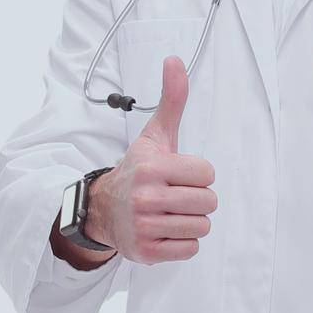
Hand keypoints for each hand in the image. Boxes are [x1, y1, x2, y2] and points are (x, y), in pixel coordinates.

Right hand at [87, 56, 217, 263]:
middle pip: (208, 202)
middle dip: (197, 198)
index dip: (198, 173)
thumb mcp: (155, 135)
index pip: (207, 173)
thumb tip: (174, 60)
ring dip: (191, 220)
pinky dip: (183, 242)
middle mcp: (146, 198)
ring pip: (202, 226)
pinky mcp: (147, 252)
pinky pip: (190, 249)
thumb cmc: (139, 170)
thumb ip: (172, 99)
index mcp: (152, 167)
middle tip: (176, 195)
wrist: (105, 209)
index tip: (178, 174)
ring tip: (171, 212)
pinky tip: (166, 229)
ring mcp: (145, 227)